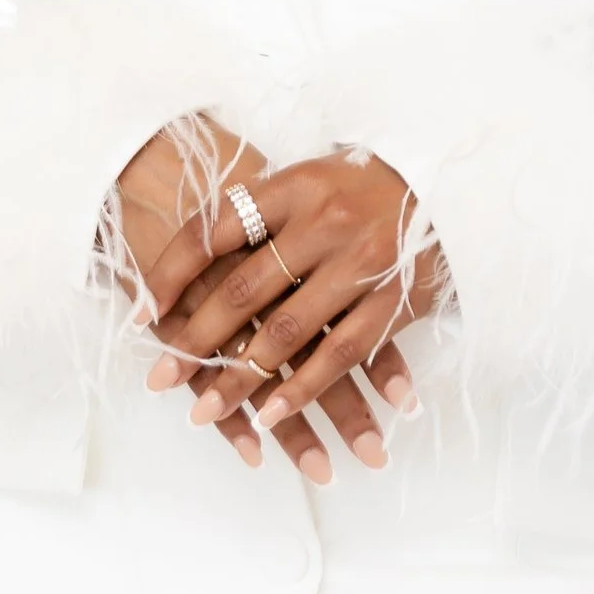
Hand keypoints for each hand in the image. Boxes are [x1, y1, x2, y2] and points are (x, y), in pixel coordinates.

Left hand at [111, 123, 410, 483]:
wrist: (449, 182)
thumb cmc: (363, 184)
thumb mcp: (308, 178)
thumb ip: (259, 212)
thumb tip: (188, 262)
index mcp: (293, 185)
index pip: (214, 230)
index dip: (172, 273)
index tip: (143, 313)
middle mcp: (324, 223)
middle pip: (244, 289)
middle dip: (196, 341)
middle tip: (161, 379)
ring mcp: (361, 264)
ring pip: (287, 333)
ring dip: (241, 380)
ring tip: (203, 410)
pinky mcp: (394, 301)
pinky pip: (341, 355)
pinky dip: (303, 390)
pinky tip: (272, 416)